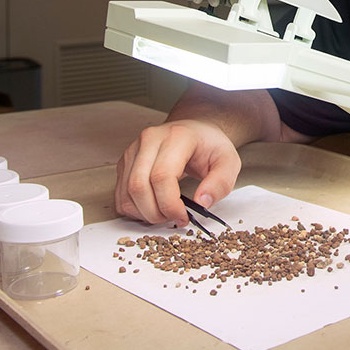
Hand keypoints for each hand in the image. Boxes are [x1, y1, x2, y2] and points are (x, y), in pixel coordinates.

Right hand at [114, 119, 241, 224]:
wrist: (194, 131)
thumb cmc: (209, 146)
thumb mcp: (228, 161)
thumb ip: (220, 183)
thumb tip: (201, 203)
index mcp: (176, 137)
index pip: (161, 176)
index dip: (169, 204)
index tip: (183, 216)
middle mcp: (149, 140)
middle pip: (138, 186)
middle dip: (156, 213)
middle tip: (175, 218)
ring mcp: (133, 150)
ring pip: (126, 193)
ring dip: (144, 213)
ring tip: (166, 213)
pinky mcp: (125, 162)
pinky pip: (120, 194)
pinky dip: (134, 209)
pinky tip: (153, 207)